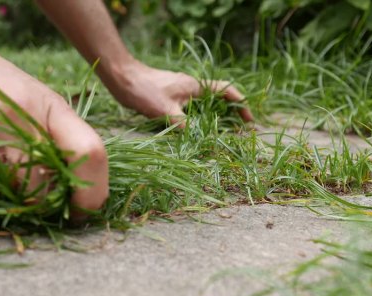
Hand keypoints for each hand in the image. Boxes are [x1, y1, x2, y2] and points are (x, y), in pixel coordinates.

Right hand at [0, 24, 108, 211]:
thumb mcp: (30, 100)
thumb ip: (55, 141)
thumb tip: (74, 203)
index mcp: (47, 107)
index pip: (90, 153)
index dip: (93, 194)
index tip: (80, 212)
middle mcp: (16, 119)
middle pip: (42, 191)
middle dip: (33, 204)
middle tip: (16, 191)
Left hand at [103, 61, 253, 125]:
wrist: (121, 77)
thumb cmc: (144, 90)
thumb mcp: (166, 112)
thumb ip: (184, 127)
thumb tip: (199, 143)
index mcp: (195, 86)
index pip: (227, 92)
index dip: (241, 105)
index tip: (249, 121)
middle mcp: (191, 87)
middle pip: (219, 99)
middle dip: (232, 114)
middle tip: (240, 131)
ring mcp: (180, 91)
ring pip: (205, 104)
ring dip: (216, 117)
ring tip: (223, 133)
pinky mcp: (170, 96)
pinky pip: (192, 108)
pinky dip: (199, 118)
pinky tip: (196, 130)